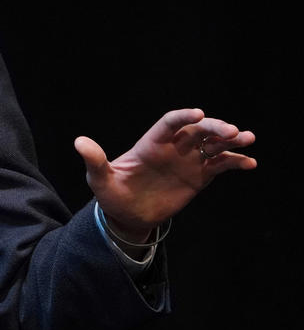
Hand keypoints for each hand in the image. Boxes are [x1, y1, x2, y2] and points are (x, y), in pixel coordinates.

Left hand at [74, 108, 255, 238]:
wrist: (126, 215)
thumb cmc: (110, 193)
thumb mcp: (98, 178)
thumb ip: (94, 160)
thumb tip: (79, 142)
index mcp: (150, 144)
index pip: (169, 123)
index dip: (183, 117)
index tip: (198, 113)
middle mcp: (172, 148)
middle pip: (197, 130)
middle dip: (214, 127)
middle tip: (234, 131)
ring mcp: (187, 161)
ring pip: (212, 144)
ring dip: (230, 141)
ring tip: (248, 139)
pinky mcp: (197, 177)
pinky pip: (219, 165)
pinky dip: (234, 162)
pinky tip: (250, 163)